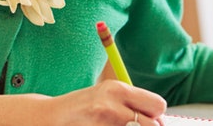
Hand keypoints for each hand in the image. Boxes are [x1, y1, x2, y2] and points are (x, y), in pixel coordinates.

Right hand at [45, 80, 166, 125]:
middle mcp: (113, 105)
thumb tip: (160, 120)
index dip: (155, 115)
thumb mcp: (107, 96)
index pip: (158, 105)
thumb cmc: (83, 107)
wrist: (53, 118)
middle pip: (153, 125)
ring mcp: (106, 123)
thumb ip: (131, 102)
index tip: (148, 119)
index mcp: (118, 89)